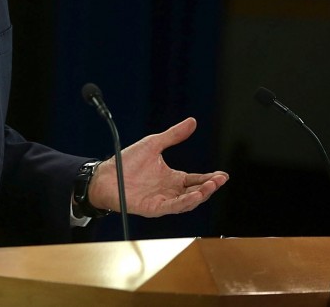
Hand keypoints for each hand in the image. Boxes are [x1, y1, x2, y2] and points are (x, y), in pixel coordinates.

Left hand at [88, 117, 228, 216]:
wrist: (106, 174)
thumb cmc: (126, 162)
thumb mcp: (153, 144)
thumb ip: (173, 135)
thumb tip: (192, 121)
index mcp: (173, 178)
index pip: (197, 179)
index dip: (211, 178)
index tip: (223, 175)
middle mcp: (170, 190)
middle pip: (196, 191)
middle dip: (210, 186)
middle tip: (220, 179)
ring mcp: (163, 200)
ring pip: (188, 201)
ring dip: (201, 195)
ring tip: (211, 186)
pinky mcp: (154, 207)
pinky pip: (172, 207)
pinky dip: (185, 202)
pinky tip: (194, 196)